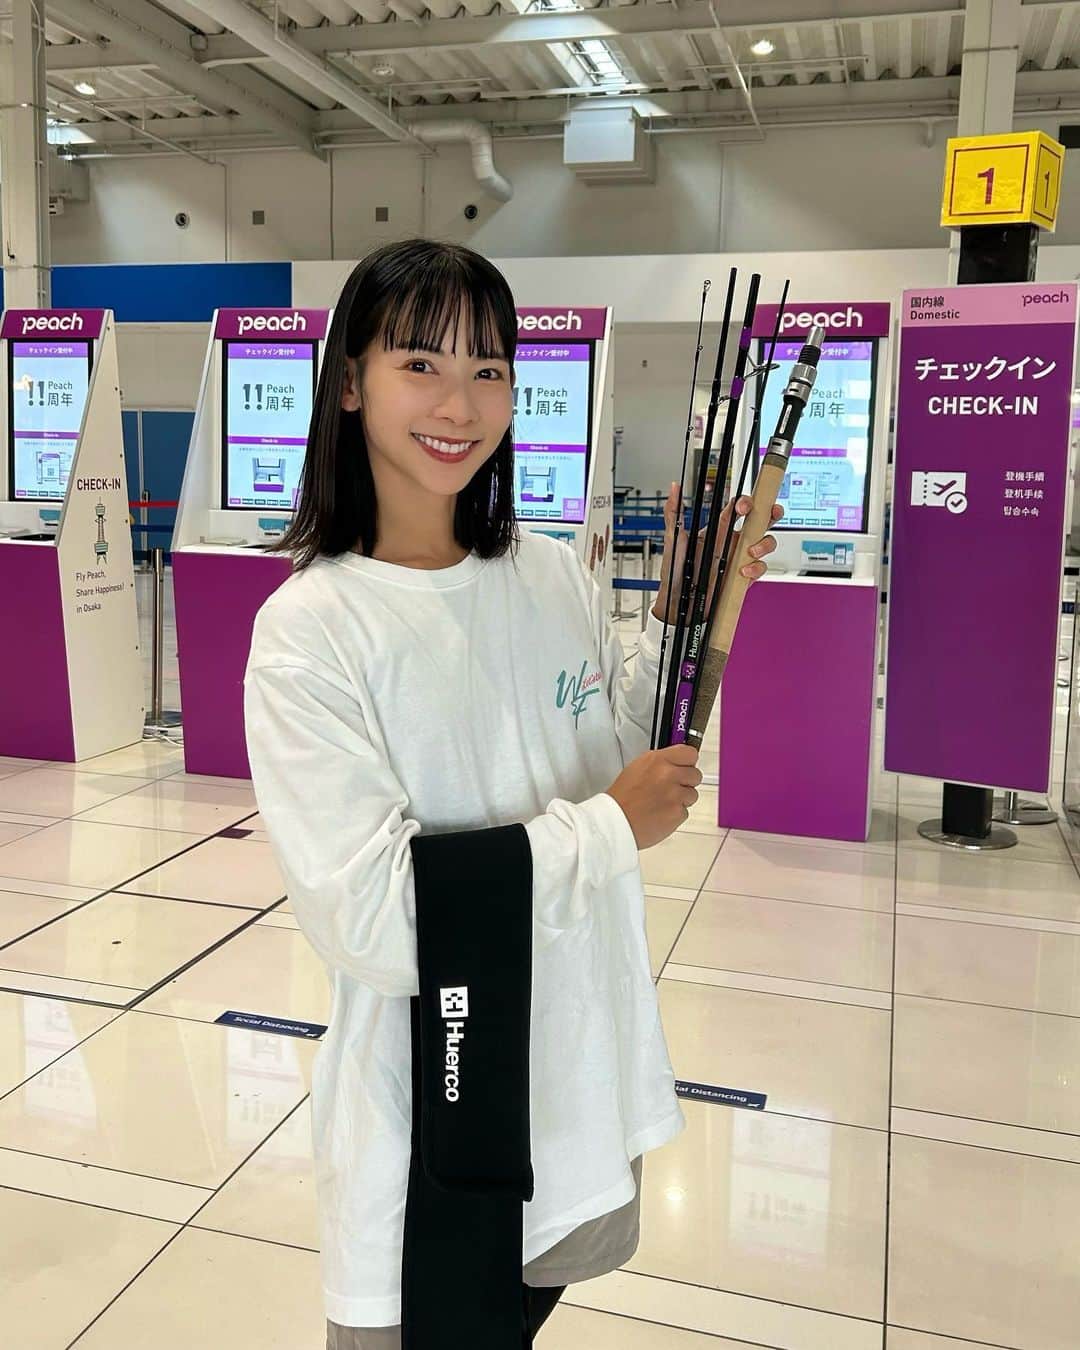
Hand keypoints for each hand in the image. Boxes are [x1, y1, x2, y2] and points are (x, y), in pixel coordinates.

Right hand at [607, 744, 702, 849]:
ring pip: (693, 794)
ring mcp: (675, 795)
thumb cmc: (622, 797)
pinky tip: (661, 813)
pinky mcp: (678, 813)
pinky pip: (685, 811)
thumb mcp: (638, 767)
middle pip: (695, 774)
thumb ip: (660, 763)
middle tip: (672, 787)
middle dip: (686, 781)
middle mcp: (669, 775)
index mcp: (658, 760)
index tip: (686, 765)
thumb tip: (676, 762)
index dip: (688, 761)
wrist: (616, 821)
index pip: (690, 753)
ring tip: (663, 802)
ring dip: (682, 798)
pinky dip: (675, 813)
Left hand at [652, 482, 783, 625]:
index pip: (739, 508)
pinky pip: (761, 568)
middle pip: (761, 520)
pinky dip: (755, 568)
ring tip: (750, 551)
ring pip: (767, 542)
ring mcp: (740, 558)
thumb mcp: (673, 539)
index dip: (746, 502)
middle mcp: (732, 541)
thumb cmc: (676, 571)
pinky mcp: (745, 576)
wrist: (679, 602)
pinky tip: (742, 571)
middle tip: (767, 513)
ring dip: (764, 543)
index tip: (742, 506)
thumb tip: (674, 488)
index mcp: (719, 529)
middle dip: (771, 512)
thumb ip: (673, 512)